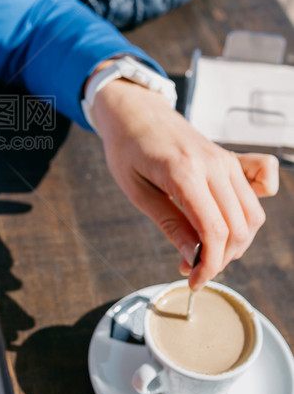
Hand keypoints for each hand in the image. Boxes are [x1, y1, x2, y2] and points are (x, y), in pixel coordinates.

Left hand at [91, 80, 279, 288]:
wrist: (135, 112)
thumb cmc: (128, 150)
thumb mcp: (136, 192)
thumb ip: (170, 224)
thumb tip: (194, 258)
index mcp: (183, 172)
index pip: (214, 230)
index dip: (210, 265)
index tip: (194, 281)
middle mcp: (213, 164)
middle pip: (238, 228)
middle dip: (220, 259)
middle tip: (193, 267)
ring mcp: (226, 160)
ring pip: (252, 214)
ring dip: (235, 242)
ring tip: (205, 248)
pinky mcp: (232, 158)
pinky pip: (264, 180)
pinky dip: (256, 204)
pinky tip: (230, 216)